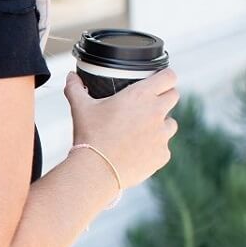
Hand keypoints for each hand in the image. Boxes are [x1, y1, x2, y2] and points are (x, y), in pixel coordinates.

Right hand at [64, 69, 178, 188]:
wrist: (96, 170)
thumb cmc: (90, 136)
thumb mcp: (80, 108)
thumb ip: (75, 88)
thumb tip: (70, 77)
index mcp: (140, 95)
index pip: (169, 76)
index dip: (165, 77)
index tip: (158, 81)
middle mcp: (156, 112)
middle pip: (174, 96)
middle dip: (163, 98)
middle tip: (146, 106)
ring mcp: (162, 135)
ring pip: (171, 123)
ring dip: (160, 125)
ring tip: (141, 132)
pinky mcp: (162, 155)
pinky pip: (163, 148)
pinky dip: (154, 149)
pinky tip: (137, 152)